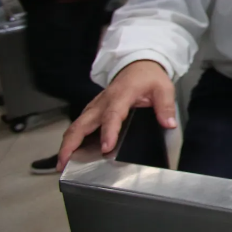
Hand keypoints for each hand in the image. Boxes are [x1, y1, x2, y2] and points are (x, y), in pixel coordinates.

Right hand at [57, 60, 177, 168]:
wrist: (138, 66)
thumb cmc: (149, 78)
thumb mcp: (163, 88)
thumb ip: (166, 106)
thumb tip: (169, 124)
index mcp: (121, 95)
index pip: (112, 115)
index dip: (108, 132)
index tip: (106, 147)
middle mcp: (103, 102)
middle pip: (82, 123)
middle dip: (71, 143)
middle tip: (65, 163)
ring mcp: (95, 106)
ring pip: (76, 125)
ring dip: (67, 144)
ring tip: (62, 165)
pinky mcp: (92, 110)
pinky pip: (79, 125)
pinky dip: (72, 139)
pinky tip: (70, 153)